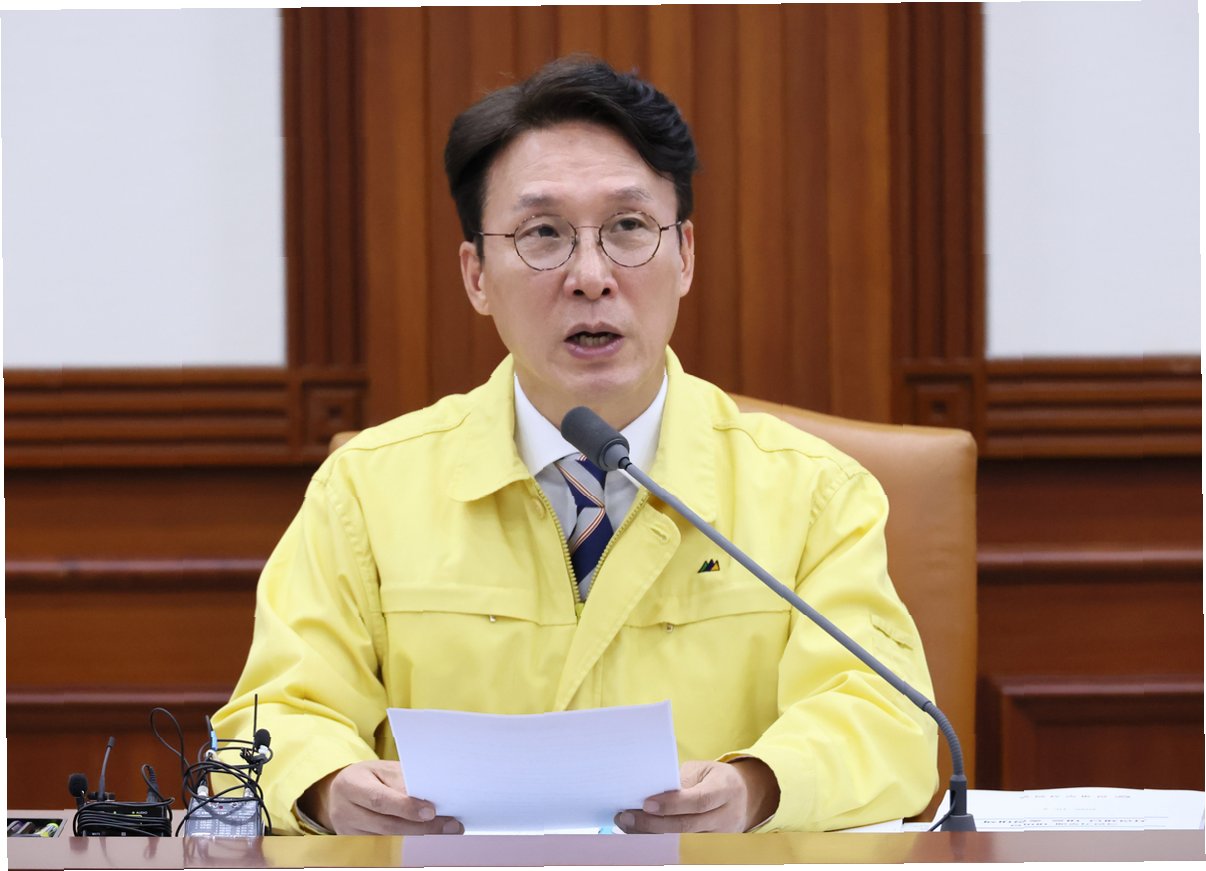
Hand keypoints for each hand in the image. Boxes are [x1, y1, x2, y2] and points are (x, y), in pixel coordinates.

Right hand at [298, 760, 463, 834]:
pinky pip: (385, 845)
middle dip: (421, 827)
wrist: (340, 792)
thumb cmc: (368, 777)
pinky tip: (428, 837)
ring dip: (419, 837)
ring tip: (446, 831)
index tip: (431, 811)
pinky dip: (408, 842)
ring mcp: (348, 831)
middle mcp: (345, 811)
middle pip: (386, 825)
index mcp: (351, 785)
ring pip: (388, 839)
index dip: (406, 807)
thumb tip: (428, 798)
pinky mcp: (355, 844)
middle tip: (450, 825)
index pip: (379, 800)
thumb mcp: (382, 769)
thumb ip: (402, 781)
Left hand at [614, 758, 779, 833]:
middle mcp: (726, 815)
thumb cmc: (714, 778)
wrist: (743, 796)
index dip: (672, 804)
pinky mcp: (713, 848)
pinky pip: (683, 847)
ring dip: (651, 835)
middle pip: (687, 826)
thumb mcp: (702, 770)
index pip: (698, 800)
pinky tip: (641, 835)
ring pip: (682, 841)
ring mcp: (721, 836)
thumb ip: (680, 781)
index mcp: (725, 789)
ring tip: (627, 826)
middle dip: (653, 824)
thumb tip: (648, 792)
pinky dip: (660, 842)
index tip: (646, 803)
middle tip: (626, 817)